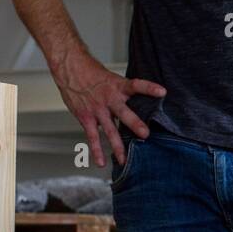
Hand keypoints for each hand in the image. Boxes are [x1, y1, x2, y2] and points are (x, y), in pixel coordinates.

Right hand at [53, 50, 166, 167]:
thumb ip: (124, 92)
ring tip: (125, 160)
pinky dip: (96, 150)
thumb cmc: (93, 73)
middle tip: (145, 134)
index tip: (162, 92)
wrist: (70, 69)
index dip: (149, 88)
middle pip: (123, 113)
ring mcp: (97, 110)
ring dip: (117, 145)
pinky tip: (102, 162)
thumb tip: (141, 102)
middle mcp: (109, 99)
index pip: (136, 85)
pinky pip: (92, 137)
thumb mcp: (112, 78)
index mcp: (118, 86)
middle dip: (134, 124)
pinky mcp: (86, 118)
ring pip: (109, 130)